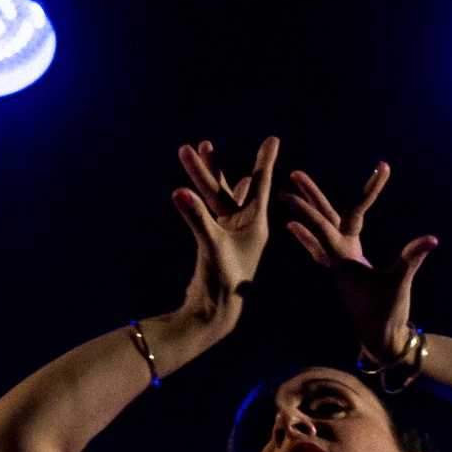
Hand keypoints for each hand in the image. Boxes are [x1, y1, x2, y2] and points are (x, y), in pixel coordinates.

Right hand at [171, 135, 278, 323]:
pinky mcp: (216, 244)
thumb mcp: (211, 246)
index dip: (265, 161)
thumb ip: (196, 217)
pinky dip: (203, 198)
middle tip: (203, 143)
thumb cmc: (222, 282)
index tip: (273, 139)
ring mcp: (230, 235)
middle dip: (213, 167)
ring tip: (194, 153)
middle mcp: (246, 227)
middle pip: (231, 189)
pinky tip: (200, 186)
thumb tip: (179, 192)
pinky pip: (210, 212)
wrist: (216, 312)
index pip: (261, 185)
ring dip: (204, 179)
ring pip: (216, 199)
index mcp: (256, 225)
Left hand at [282, 160, 438, 362]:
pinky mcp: (348, 269)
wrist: (379, 340)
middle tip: (292, 174)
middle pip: (321, 220)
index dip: (336, 198)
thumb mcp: (400, 283)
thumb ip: (412, 259)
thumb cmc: (387, 314)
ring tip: (292, 193)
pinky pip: (323, 247)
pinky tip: (297, 229)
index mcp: (343, 259)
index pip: (330, 223)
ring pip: (322, 230)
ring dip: (309, 212)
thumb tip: (431, 239)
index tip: (350, 172)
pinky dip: (310, 236)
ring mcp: (341, 264)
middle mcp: (337, 259)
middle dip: (308, 198)